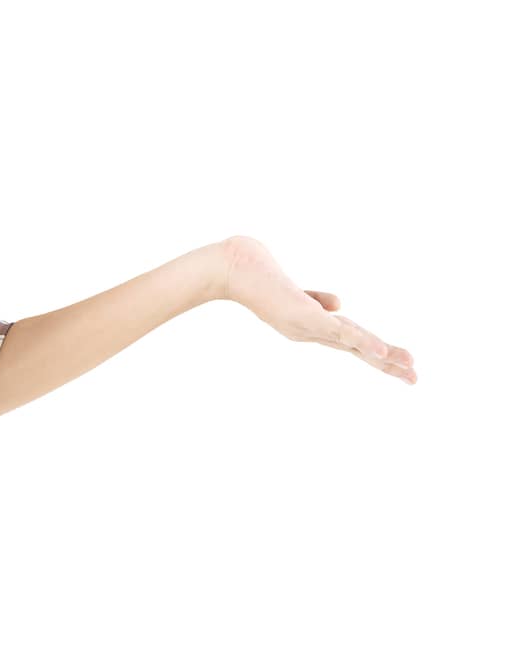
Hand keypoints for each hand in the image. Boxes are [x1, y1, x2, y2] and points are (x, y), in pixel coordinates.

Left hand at [220, 235, 415, 383]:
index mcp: (312, 326)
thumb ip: (316, 300)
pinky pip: (337, 331)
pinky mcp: (302, 316)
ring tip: (408, 368)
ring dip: (382, 356)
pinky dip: (360, 341)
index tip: (403, 365)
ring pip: (353, 344)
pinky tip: (380, 351)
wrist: (231, 268)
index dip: (376, 353)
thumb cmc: (259, 277)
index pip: (351, 342)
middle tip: (416, 379)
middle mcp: (310, 331)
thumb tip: (341, 304)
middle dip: (387, 364)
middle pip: (357, 350)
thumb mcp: (296, 291)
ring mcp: (307, 326)